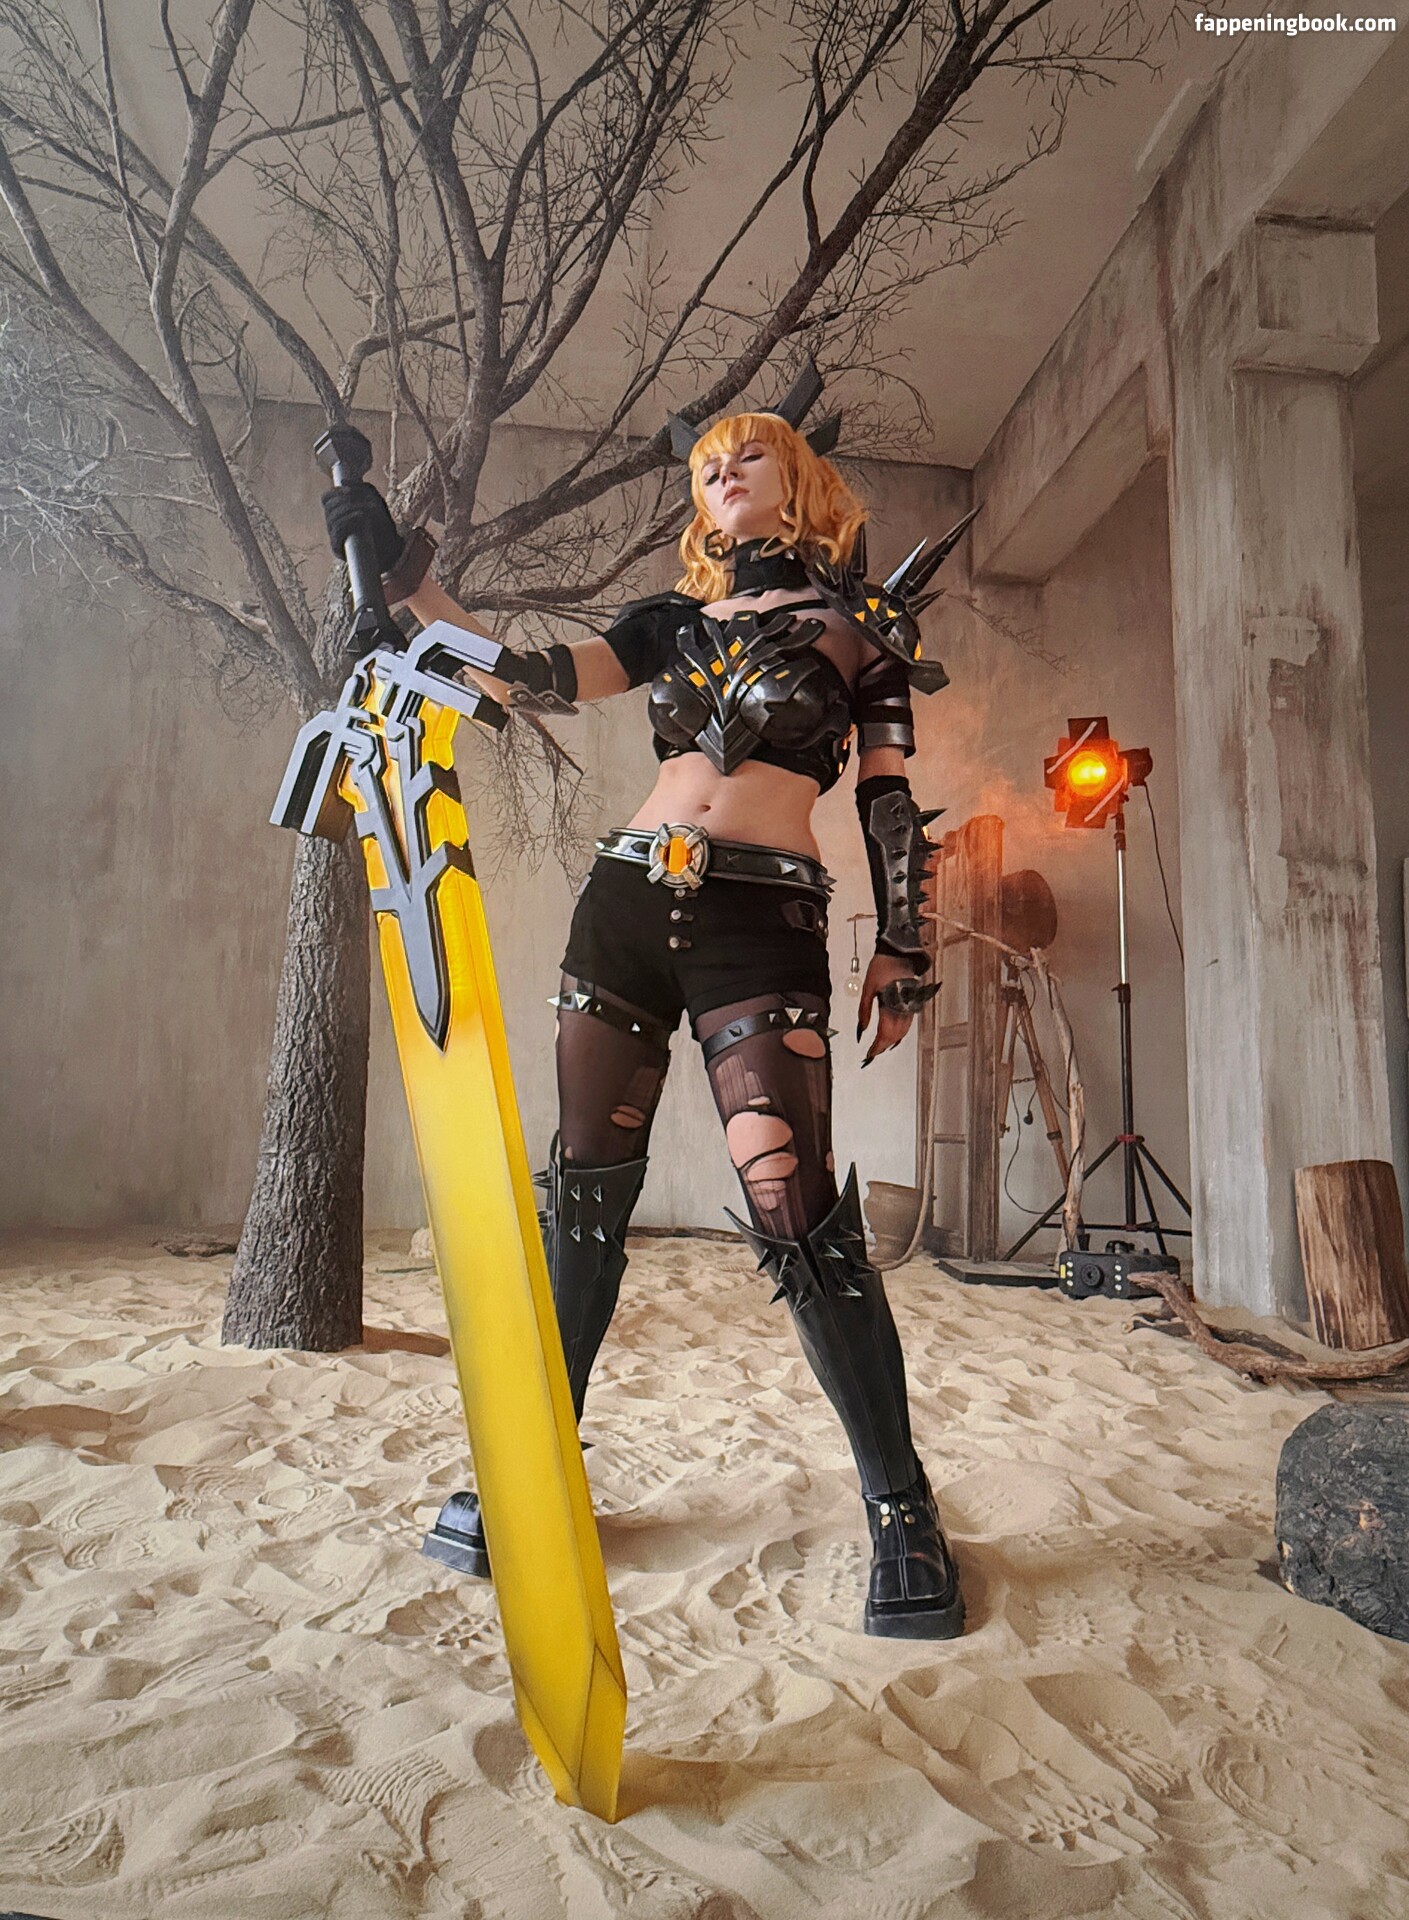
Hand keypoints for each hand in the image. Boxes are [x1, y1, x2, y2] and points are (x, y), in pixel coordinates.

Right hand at [320, 479, 403, 571]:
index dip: (335, 491)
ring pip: (332, 517)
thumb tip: (342, 481)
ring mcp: (334, 536)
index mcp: (338, 512)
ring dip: (349, 508)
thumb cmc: (381, 525)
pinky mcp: (338, 548)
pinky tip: (361, 516)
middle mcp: (332, 524)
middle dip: (344, 499)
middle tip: (358, 499)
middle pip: (328, 507)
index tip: (348, 489)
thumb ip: (362, 488)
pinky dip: (349, 520)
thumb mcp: (374, 501)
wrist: (391, 548)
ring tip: (365, 508)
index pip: (326, 499)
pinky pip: (338, 530)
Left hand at [857, 951, 916, 1066]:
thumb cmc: (882, 967)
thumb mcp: (868, 989)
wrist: (898, 954)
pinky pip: (907, 1024)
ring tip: (879, 1047)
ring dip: (891, 1041)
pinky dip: (899, 1033)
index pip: (885, 1033)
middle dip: (883, 1046)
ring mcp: (910, 1006)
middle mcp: (904, 1008)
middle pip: (895, 1035)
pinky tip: (893, 1037)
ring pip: (902, 1032)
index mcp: (892, 1004)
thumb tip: (861, 1028)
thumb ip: (864, 1011)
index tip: (869, 1054)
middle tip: (872, 1054)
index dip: (877, 1046)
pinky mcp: (912, 1004)